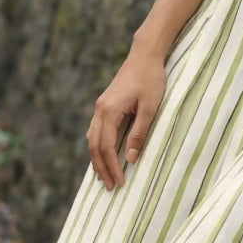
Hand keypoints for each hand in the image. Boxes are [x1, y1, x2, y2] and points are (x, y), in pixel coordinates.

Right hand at [86, 48, 165, 189]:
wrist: (145, 55)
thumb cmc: (151, 80)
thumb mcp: (150, 108)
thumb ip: (139, 134)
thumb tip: (130, 159)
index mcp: (109, 111)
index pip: (105, 147)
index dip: (112, 167)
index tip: (120, 182)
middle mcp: (100, 110)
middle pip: (94, 146)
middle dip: (101, 168)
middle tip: (109, 187)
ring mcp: (100, 106)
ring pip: (92, 139)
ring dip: (97, 159)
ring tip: (104, 176)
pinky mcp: (105, 104)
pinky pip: (96, 130)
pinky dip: (97, 146)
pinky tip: (104, 155)